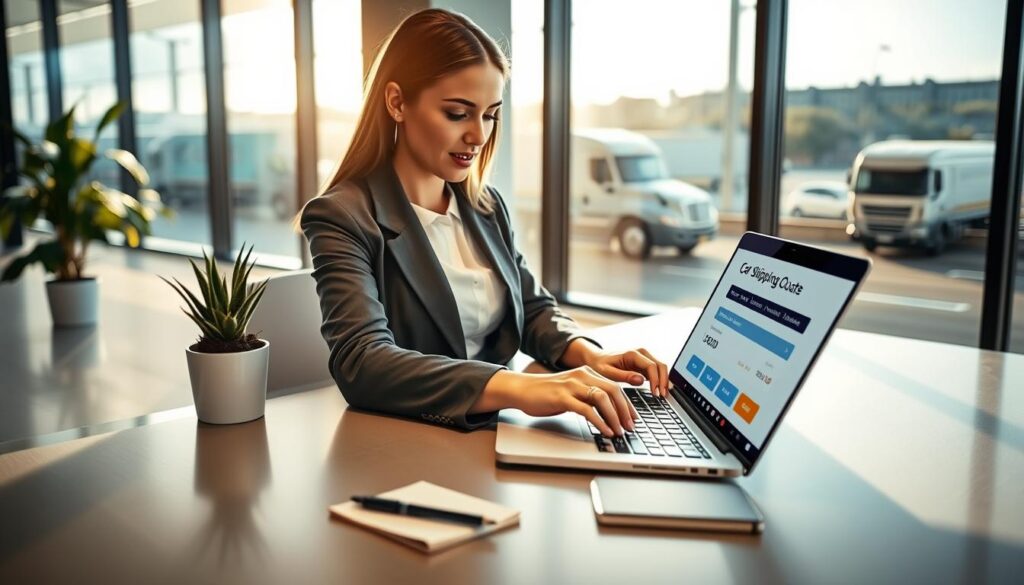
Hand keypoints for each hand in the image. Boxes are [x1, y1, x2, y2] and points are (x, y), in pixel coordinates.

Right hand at [481, 368, 637, 436]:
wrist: (522, 389)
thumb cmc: (546, 393)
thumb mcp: (572, 391)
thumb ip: (588, 397)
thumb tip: (607, 413)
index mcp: (587, 373)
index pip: (614, 387)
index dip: (627, 404)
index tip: (633, 418)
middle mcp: (582, 376)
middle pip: (613, 391)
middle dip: (625, 411)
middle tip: (630, 427)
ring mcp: (572, 385)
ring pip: (602, 398)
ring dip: (614, 417)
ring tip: (619, 431)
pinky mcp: (562, 397)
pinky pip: (587, 409)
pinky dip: (599, 422)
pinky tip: (605, 431)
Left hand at [562, 340, 670, 397]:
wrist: (596, 359)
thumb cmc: (599, 365)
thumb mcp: (607, 372)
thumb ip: (623, 376)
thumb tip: (641, 380)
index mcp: (632, 354)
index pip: (651, 366)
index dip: (656, 380)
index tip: (655, 393)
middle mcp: (641, 353)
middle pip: (660, 365)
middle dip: (663, 381)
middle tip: (662, 396)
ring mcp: (644, 357)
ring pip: (661, 367)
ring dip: (664, 380)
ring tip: (662, 395)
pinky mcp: (644, 363)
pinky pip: (656, 370)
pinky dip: (660, 380)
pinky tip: (658, 391)